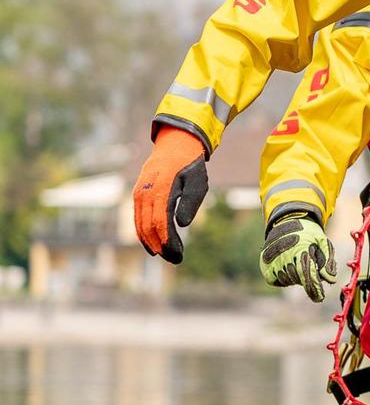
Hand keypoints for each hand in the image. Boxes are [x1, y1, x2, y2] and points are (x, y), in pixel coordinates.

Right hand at [134, 126, 209, 263]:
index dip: (168, 242)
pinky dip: (143, 232)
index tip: (178, 255)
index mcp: (161, 190)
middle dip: (160, 246)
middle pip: (148, 227)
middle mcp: (145, 192)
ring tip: (165, 255)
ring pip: (139, 224)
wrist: (175, 145)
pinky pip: (138, 217)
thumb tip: (179, 225)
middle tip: (175, 260)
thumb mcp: (197, 184)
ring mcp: (139, 193)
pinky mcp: (138, 194)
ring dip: (151, 242)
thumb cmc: (190, 166)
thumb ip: (189, 204)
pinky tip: (153, 244)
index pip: (161, 223)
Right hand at [260, 212, 338, 302]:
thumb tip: (330, 279)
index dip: (314, 288)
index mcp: (300, 249)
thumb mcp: (323, 243)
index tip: (320, 298)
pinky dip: (284, 279)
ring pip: (287, 281)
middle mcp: (284, 255)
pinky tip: (289, 268)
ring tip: (299, 263)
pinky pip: (276, 281)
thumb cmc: (309, 235)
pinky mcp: (265, 265)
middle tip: (311, 269)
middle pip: (298, 279)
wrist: (287, 223)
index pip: (307, 274)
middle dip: (308, 279)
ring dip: (296, 278)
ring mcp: (272, 260)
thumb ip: (328, 261)